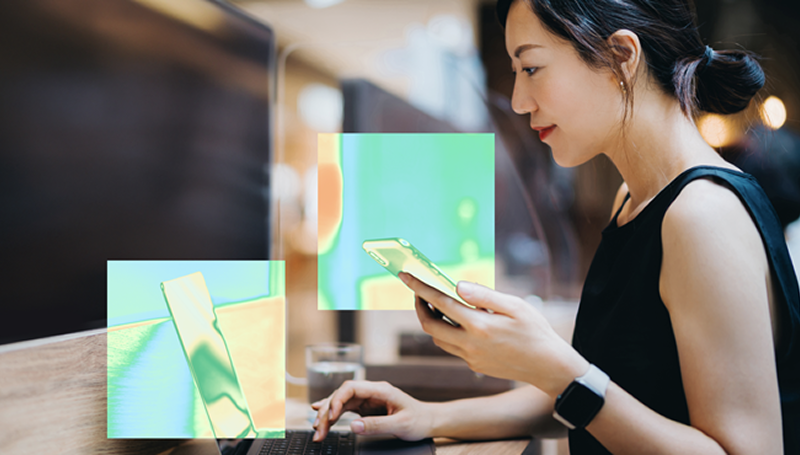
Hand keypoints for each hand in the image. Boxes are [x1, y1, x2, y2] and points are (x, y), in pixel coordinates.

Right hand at [311, 380, 434, 441]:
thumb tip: (353, 426)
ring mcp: (368, 399)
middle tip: (319, 430)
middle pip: (342, 395)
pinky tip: (323, 418)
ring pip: (341, 402)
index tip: (331, 417)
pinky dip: (334, 415)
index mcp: (380, 390)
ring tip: (318, 430)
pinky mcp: (366, 408)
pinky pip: (346, 409)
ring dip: (328, 415)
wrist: (428, 421)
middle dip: (328, 411)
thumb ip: (376, 425)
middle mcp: (371, 392)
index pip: (351, 388)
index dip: (337, 400)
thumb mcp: (400, 425)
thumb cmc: (418, 420)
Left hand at [399, 272, 587, 396]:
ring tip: (437, 304)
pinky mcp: (475, 365)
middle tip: (418, 292)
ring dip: (432, 321)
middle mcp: (470, 344)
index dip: (419, 288)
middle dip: (419, 306)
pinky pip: (452, 348)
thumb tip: (457, 285)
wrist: (549, 367)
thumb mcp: (515, 306)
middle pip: (429, 326)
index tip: (406, 276)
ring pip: (438, 339)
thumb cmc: (535, 331)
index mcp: (479, 325)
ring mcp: (471, 358)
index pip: (440, 303)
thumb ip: (484, 295)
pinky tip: (458, 322)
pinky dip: (448, 333)